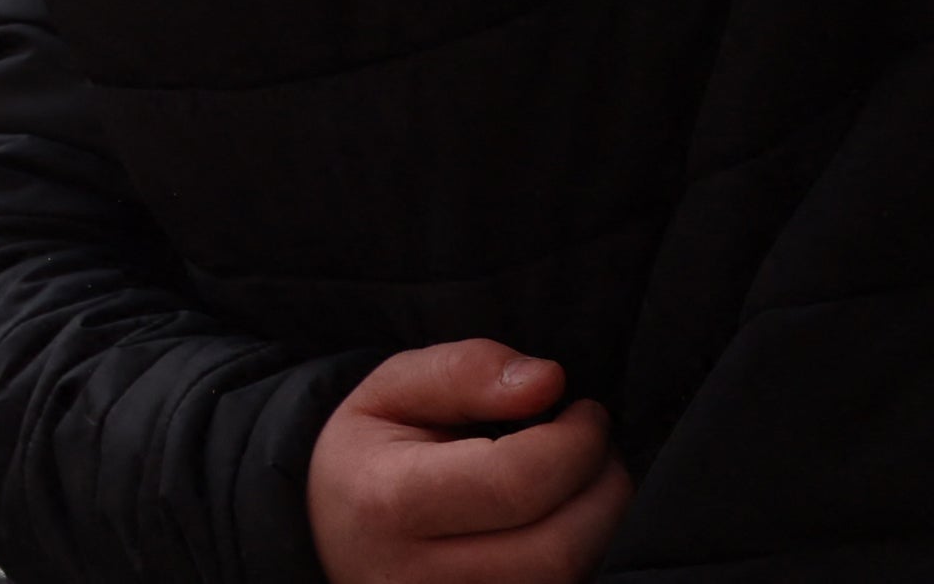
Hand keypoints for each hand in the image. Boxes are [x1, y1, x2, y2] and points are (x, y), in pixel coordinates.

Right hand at [307, 342, 628, 583]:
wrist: (329, 536)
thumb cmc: (371, 456)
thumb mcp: (391, 390)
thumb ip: (464, 370)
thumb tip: (548, 381)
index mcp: (389, 500)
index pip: (515, 482)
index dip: (574, 442)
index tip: (585, 411)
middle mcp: (419, 577)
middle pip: (558, 548)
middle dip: (604, 488)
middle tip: (598, 447)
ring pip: (568, 582)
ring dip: (602, 526)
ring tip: (586, 481)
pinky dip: (582, 560)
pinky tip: (568, 523)